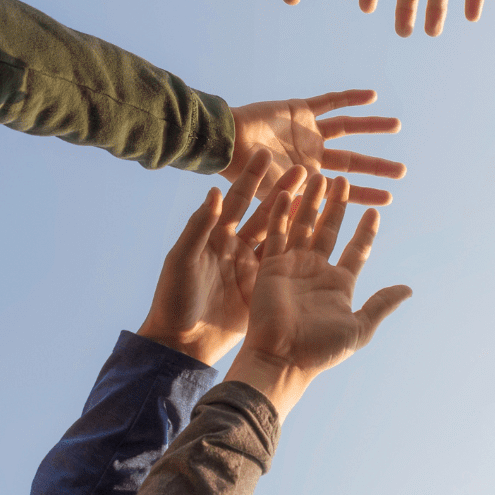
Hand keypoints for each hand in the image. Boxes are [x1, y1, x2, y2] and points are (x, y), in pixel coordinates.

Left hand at [138, 150, 300, 364]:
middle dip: (283, 190)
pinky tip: (319, 231)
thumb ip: (198, 227)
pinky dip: (300, 247)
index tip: (266, 153)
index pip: (236, 200)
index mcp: (215, 235)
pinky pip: (284, 262)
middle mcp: (234, 246)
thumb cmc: (175, 298)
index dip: (251, 178)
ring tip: (319, 195)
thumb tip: (215, 192)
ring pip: (278, 235)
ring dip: (297, 215)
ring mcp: (250, 266)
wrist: (182, 341)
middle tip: (305, 168)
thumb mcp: (182, 260)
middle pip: (263, 212)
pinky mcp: (261, 286)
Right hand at [227, 90, 403, 205]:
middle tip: (402, 171)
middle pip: (352, 161)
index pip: (343, 190)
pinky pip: (330, 102)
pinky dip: (350, 99)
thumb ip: (299, 206)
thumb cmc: (243, 174)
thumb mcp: (274, 198)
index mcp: (306, 179)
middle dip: (376, 166)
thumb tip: (325, 221)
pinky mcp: (300, 110)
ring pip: (347, 129)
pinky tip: (372, 96)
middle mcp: (311, 155)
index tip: (389, 200)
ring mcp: (306, 133)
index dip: (365, 195)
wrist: (224, 141)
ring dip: (371, 127)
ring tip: (397, 125)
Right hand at [227, 175, 411, 415]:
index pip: (356, 249)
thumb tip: (408, 289)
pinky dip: (280, 212)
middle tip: (342, 180)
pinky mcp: (271, 266)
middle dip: (337, 205)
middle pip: (329, 229)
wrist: (282, 357)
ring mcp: (293, 266)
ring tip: (318, 176)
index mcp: (340, 284)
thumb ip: (381, 305)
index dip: (366, 231)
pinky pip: (276, 233)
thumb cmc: (321, 348)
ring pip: (304, 225)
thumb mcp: (359, 327)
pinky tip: (286, 191)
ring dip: (310, 201)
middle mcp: (317, 271)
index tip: (375, 211)